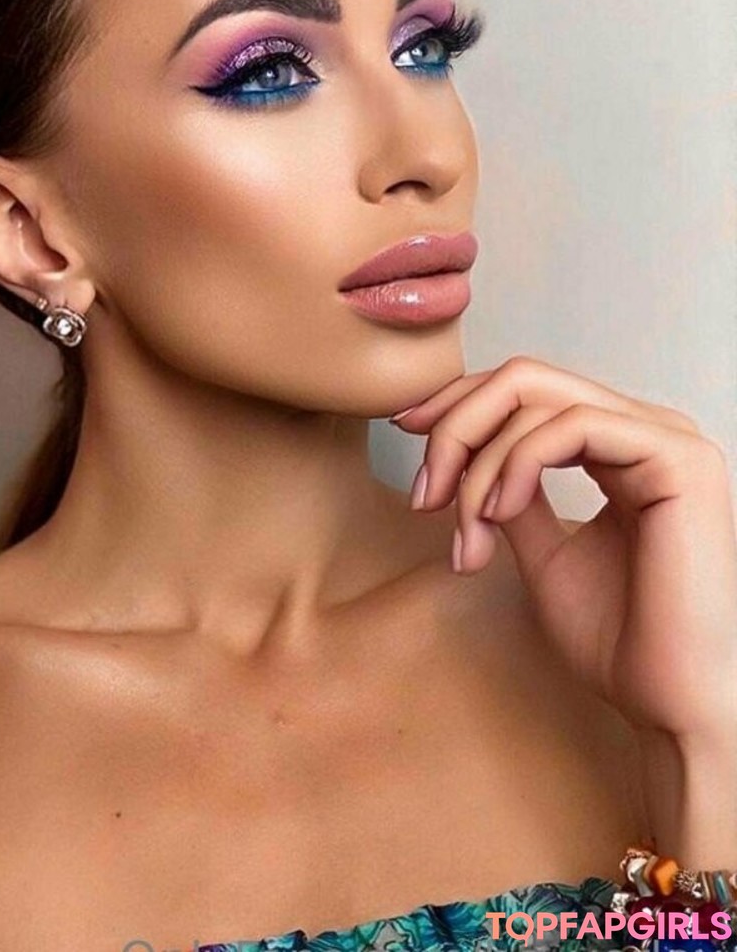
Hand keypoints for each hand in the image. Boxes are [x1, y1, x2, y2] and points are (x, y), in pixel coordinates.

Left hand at [389, 355, 736, 742]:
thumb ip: (511, 493)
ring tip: (467, 526)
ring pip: (538, 396)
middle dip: (455, 427)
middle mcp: (647, 430)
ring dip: (479, 459)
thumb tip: (464, 456)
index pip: (528, 390)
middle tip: (424, 494)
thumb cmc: (620, 643)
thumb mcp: (539, 550)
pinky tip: (499, 511)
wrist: (671, 703)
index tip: (406, 433)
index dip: (458, 403)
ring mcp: (666, 439)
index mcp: (621, 446)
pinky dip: (517, 461)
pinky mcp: (677, 459)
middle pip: (525, 379)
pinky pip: (572, 425)